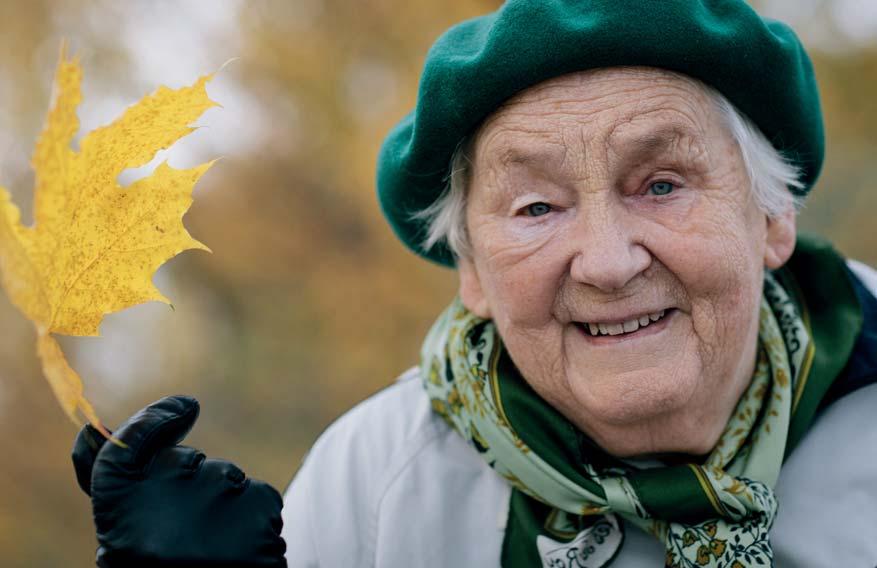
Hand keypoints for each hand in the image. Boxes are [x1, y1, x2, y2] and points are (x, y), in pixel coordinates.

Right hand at [72, 396, 286, 566]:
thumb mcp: (128, 540)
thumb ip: (119, 485)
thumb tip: (91, 434)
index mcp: (122, 508)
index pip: (129, 446)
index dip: (152, 421)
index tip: (183, 408)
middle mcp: (168, 492)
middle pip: (186, 463)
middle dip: (191, 488)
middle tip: (187, 541)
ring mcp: (219, 494)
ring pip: (226, 480)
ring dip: (223, 509)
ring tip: (214, 556)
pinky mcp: (262, 503)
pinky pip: (257, 497)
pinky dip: (252, 521)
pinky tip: (240, 553)